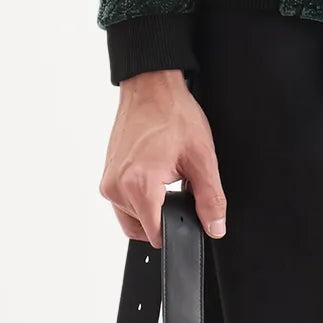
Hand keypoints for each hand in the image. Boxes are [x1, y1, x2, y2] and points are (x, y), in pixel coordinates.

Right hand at [100, 69, 228, 247]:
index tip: (187, 213)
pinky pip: (123, 202)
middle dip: (163, 217)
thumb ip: (210, 198)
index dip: (177, 230)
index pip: (156, 234)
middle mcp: (116, 187)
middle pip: (143, 229)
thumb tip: (215, 227)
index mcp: (138, 186)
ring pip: (132, 218)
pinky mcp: (107, 175)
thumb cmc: (173, 114)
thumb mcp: (202, 158)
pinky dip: (140, 198)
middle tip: (178, 188)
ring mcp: (109, 182)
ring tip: (166, 180)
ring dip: (151, 209)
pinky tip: (154, 175)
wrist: (151, 87)